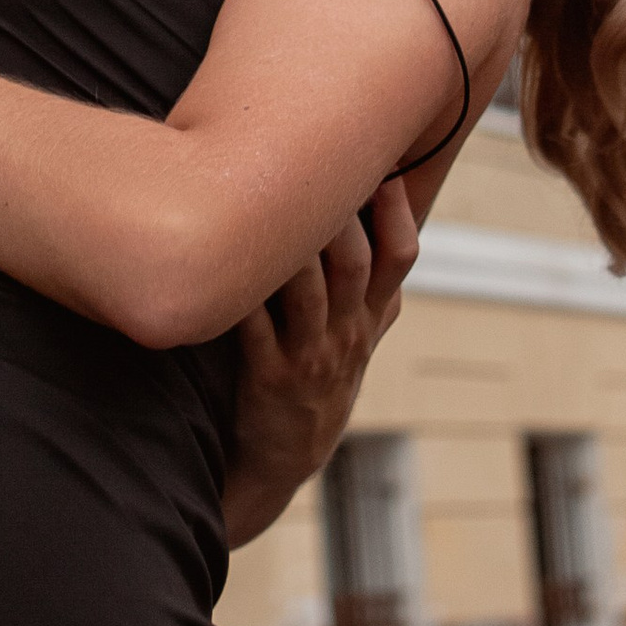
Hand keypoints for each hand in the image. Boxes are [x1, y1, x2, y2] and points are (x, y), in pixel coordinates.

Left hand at [219, 175, 418, 547]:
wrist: (285, 458)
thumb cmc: (320, 380)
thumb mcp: (362, 337)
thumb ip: (374, 287)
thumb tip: (382, 217)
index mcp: (370, 318)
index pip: (400, 258)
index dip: (396, 211)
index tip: (381, 168)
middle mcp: (347, 335)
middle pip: (355, 265)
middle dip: (338, 214)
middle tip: (315, 167)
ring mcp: (309, 358)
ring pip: (306, 292)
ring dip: (291, 247)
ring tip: (272, 202)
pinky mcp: (267, 378)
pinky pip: (254, 329)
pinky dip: (241, 296)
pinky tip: (225, 263)